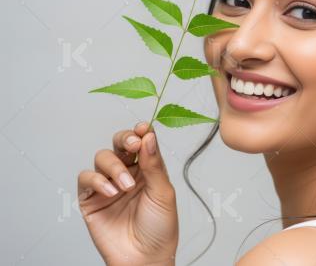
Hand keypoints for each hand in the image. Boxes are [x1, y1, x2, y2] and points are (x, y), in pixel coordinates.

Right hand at [77, 122, 178, 264]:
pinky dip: (97, 181)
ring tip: (127, 186)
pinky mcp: (91, 199)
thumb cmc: (160, 228)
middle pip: (119, 144)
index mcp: (148, 169)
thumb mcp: (164, 193)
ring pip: (102, 158)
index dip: (141, 132)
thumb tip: (149, 135)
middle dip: (124, 139)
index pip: (142, 142)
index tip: (144, 128)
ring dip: (114, 166)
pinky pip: (86, 178)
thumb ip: (154, 164)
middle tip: (132, 143)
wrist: (144, 258)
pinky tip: (112, 192)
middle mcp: (128, 173)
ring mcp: (108, 185)